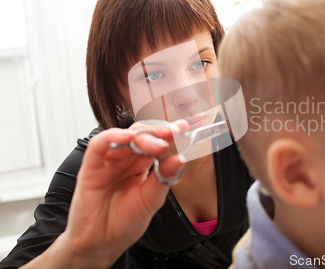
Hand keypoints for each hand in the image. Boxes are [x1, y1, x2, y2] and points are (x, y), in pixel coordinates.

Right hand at [36, 120, 187, 268]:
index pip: (156, 141)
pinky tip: (128, 137)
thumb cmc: (125, 222)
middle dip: (159, 132)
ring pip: (125, 136)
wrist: (102, 245)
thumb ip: (164, 178)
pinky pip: (99, 145)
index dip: (170, 134)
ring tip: (160, 144)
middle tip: (173, 134)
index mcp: (142, 165)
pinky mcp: (91, 167)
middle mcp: (126, 159)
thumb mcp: (152, 200)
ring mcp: (109, 161)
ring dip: (144, 136)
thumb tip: (181, 158)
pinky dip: (113, 136)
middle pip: (143, 135)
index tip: (184, 128)